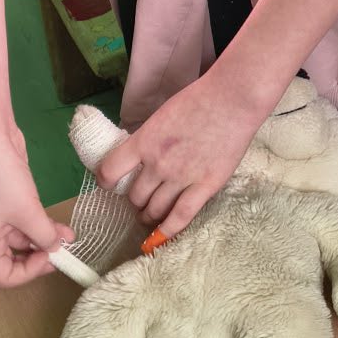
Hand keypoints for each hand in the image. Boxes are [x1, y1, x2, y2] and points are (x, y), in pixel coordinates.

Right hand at [0, 125, 72, 286]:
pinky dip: (41, 225)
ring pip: (22, 239)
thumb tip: (57, 247)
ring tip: (70, 236)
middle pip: (12, 260)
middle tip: (63, 251)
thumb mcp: (27, 211)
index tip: (49, 258)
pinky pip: (25, 222)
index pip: (2, 276)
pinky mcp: (6, 200)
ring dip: (45, 239)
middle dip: (39, 258)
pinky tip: (62, 225)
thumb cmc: (1, 178)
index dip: (27, 274)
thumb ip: (44, 235)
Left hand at [98, 70, 263, 234]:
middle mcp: (157, 163)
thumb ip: (148, 139)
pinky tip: (159, 237)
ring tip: (151, 216)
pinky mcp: (205, 186)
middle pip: (135, 196)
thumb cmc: (198, 100)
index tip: (109, 184)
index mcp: (143, 141)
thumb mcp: (161, 116)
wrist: (232, 100)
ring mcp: (181, 177)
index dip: (105, 181)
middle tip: (141, 201)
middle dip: (135, 201)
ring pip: (155, 209)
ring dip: (149, 216)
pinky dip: (167, 231)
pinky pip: (181, 217)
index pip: (110, 170)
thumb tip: (139, 157)